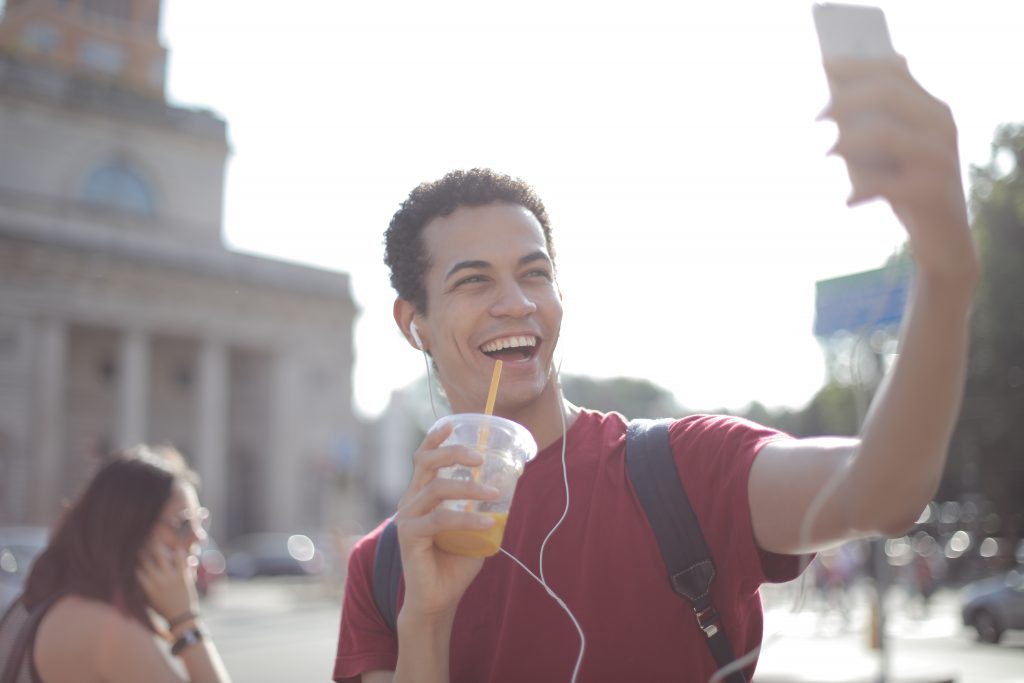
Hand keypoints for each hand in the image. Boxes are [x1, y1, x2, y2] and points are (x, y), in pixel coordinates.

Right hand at [136, 542, 198, 625]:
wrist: (182, 618)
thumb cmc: (162, 608)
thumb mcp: (147, 600)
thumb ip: (140, 587)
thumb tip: (130, 575)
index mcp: (146, 587)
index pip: (135, 568)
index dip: (131, 558)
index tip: (129, 549)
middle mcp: (156, 581)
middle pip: (145, 560)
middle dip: (142, 548)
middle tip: (140, 538)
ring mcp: (170, 578)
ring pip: (161, 556)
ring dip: (157, 546)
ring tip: (155, 537)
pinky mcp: (183, 576)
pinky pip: (180, 559)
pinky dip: (179, 552)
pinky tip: (177, 547)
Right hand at [392, 423, 499, 623]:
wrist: (438, 599)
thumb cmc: (455, 562)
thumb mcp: (474, 525)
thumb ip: (483, 504)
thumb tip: (510, 481)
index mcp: (421, 495)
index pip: (423, 458)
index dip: (435, 438)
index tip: (452, 424)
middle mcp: (410, 501)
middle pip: (426, 463)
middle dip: (453, 453)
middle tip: (480, 457)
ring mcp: (407, 518)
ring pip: (436, 488)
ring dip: (468, 487)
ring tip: (493, 492)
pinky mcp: (409, 536)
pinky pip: (440, 519)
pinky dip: (466, 518)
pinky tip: (486, 522)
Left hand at [821, 57, 979, 285]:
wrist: (943, 241)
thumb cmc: (904, 190)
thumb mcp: (887, 154)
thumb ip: (871, 124)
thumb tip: (834, 95)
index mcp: (932, 110)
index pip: (895, 73)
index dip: (858, 66)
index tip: (825, 63)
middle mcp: (942, 127)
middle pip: (889, 94)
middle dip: (847, 99)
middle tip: (817, 115)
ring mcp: (941, 159)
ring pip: (886, 135)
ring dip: (848, 141)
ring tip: (827, 153)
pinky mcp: (933, 192)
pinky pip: (886, 183)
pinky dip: (861, 190)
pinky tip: (848, 202)